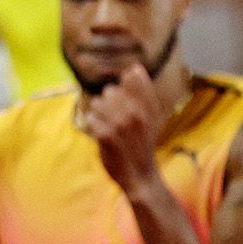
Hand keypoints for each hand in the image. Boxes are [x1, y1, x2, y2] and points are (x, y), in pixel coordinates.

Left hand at [78, 63, 165, 195]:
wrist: (141, 176)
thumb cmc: (143, 144)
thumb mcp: (153, 118)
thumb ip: (145, 92)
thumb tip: (135, 67)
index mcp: (149, 106)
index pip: (131, 78)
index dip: (125, 90)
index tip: (129, 108)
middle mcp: (136, 113)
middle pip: (110, 91)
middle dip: (110, 105)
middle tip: (119, 124)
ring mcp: (120, 124)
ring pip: (97, 104)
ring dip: (100, 116)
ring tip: (110, 130)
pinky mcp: (106, 135)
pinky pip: (90, 118)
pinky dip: (93, 128)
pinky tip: (103, 138)